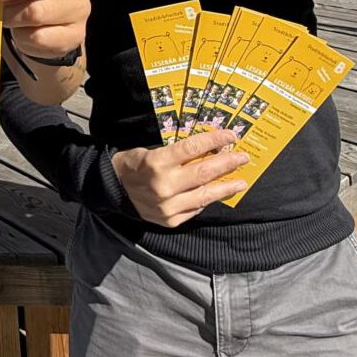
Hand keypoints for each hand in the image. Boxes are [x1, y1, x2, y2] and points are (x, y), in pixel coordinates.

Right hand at [111, 129, 248, 226]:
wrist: (113, 190)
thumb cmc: (134, 165)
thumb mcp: (152, 151)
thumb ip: (178, 153)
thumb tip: (209, 150)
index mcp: (157, 162)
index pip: (193, 148)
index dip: (215, 139)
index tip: (231, 135)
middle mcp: (164, 185)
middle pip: (205, 171)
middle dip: (228, 162)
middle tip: (243, 157)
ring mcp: (168, 206)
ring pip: (205, 195)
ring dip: (226, 187)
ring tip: (241, 182)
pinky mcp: (170, 220)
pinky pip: (195, 209)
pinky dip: (207, 200)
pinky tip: (216, 194)